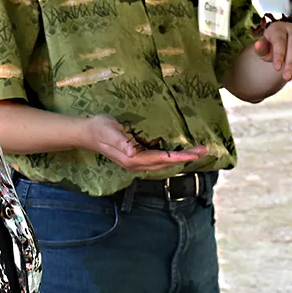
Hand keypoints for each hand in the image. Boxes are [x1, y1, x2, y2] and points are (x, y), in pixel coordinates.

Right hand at [78, 114, 206, 172]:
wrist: (87, 132)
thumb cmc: (99, 128)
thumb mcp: (109, 132)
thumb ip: (121, 142)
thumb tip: (132, 152)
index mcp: (133, 159)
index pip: (161, 159)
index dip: (179, 157)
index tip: (194, 154)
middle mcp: (137, 164)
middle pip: (166, 163)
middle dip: (185, 158)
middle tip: (204, 150)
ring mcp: (137, 163)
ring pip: (164, 163)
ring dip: (180, 158)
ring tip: (197, 151)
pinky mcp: (137, 158)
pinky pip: (159, 160)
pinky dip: (172, 157)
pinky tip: (180, 152)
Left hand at [254, 21, 291, 82]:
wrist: (284, 44)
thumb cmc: (271, 47)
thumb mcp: (264, 48)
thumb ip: (261, 48)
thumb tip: (257, 45)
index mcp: (279, 28)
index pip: (280, 41)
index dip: (279, 54)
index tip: (277, 68)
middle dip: (291, 63)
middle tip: (286, 78)